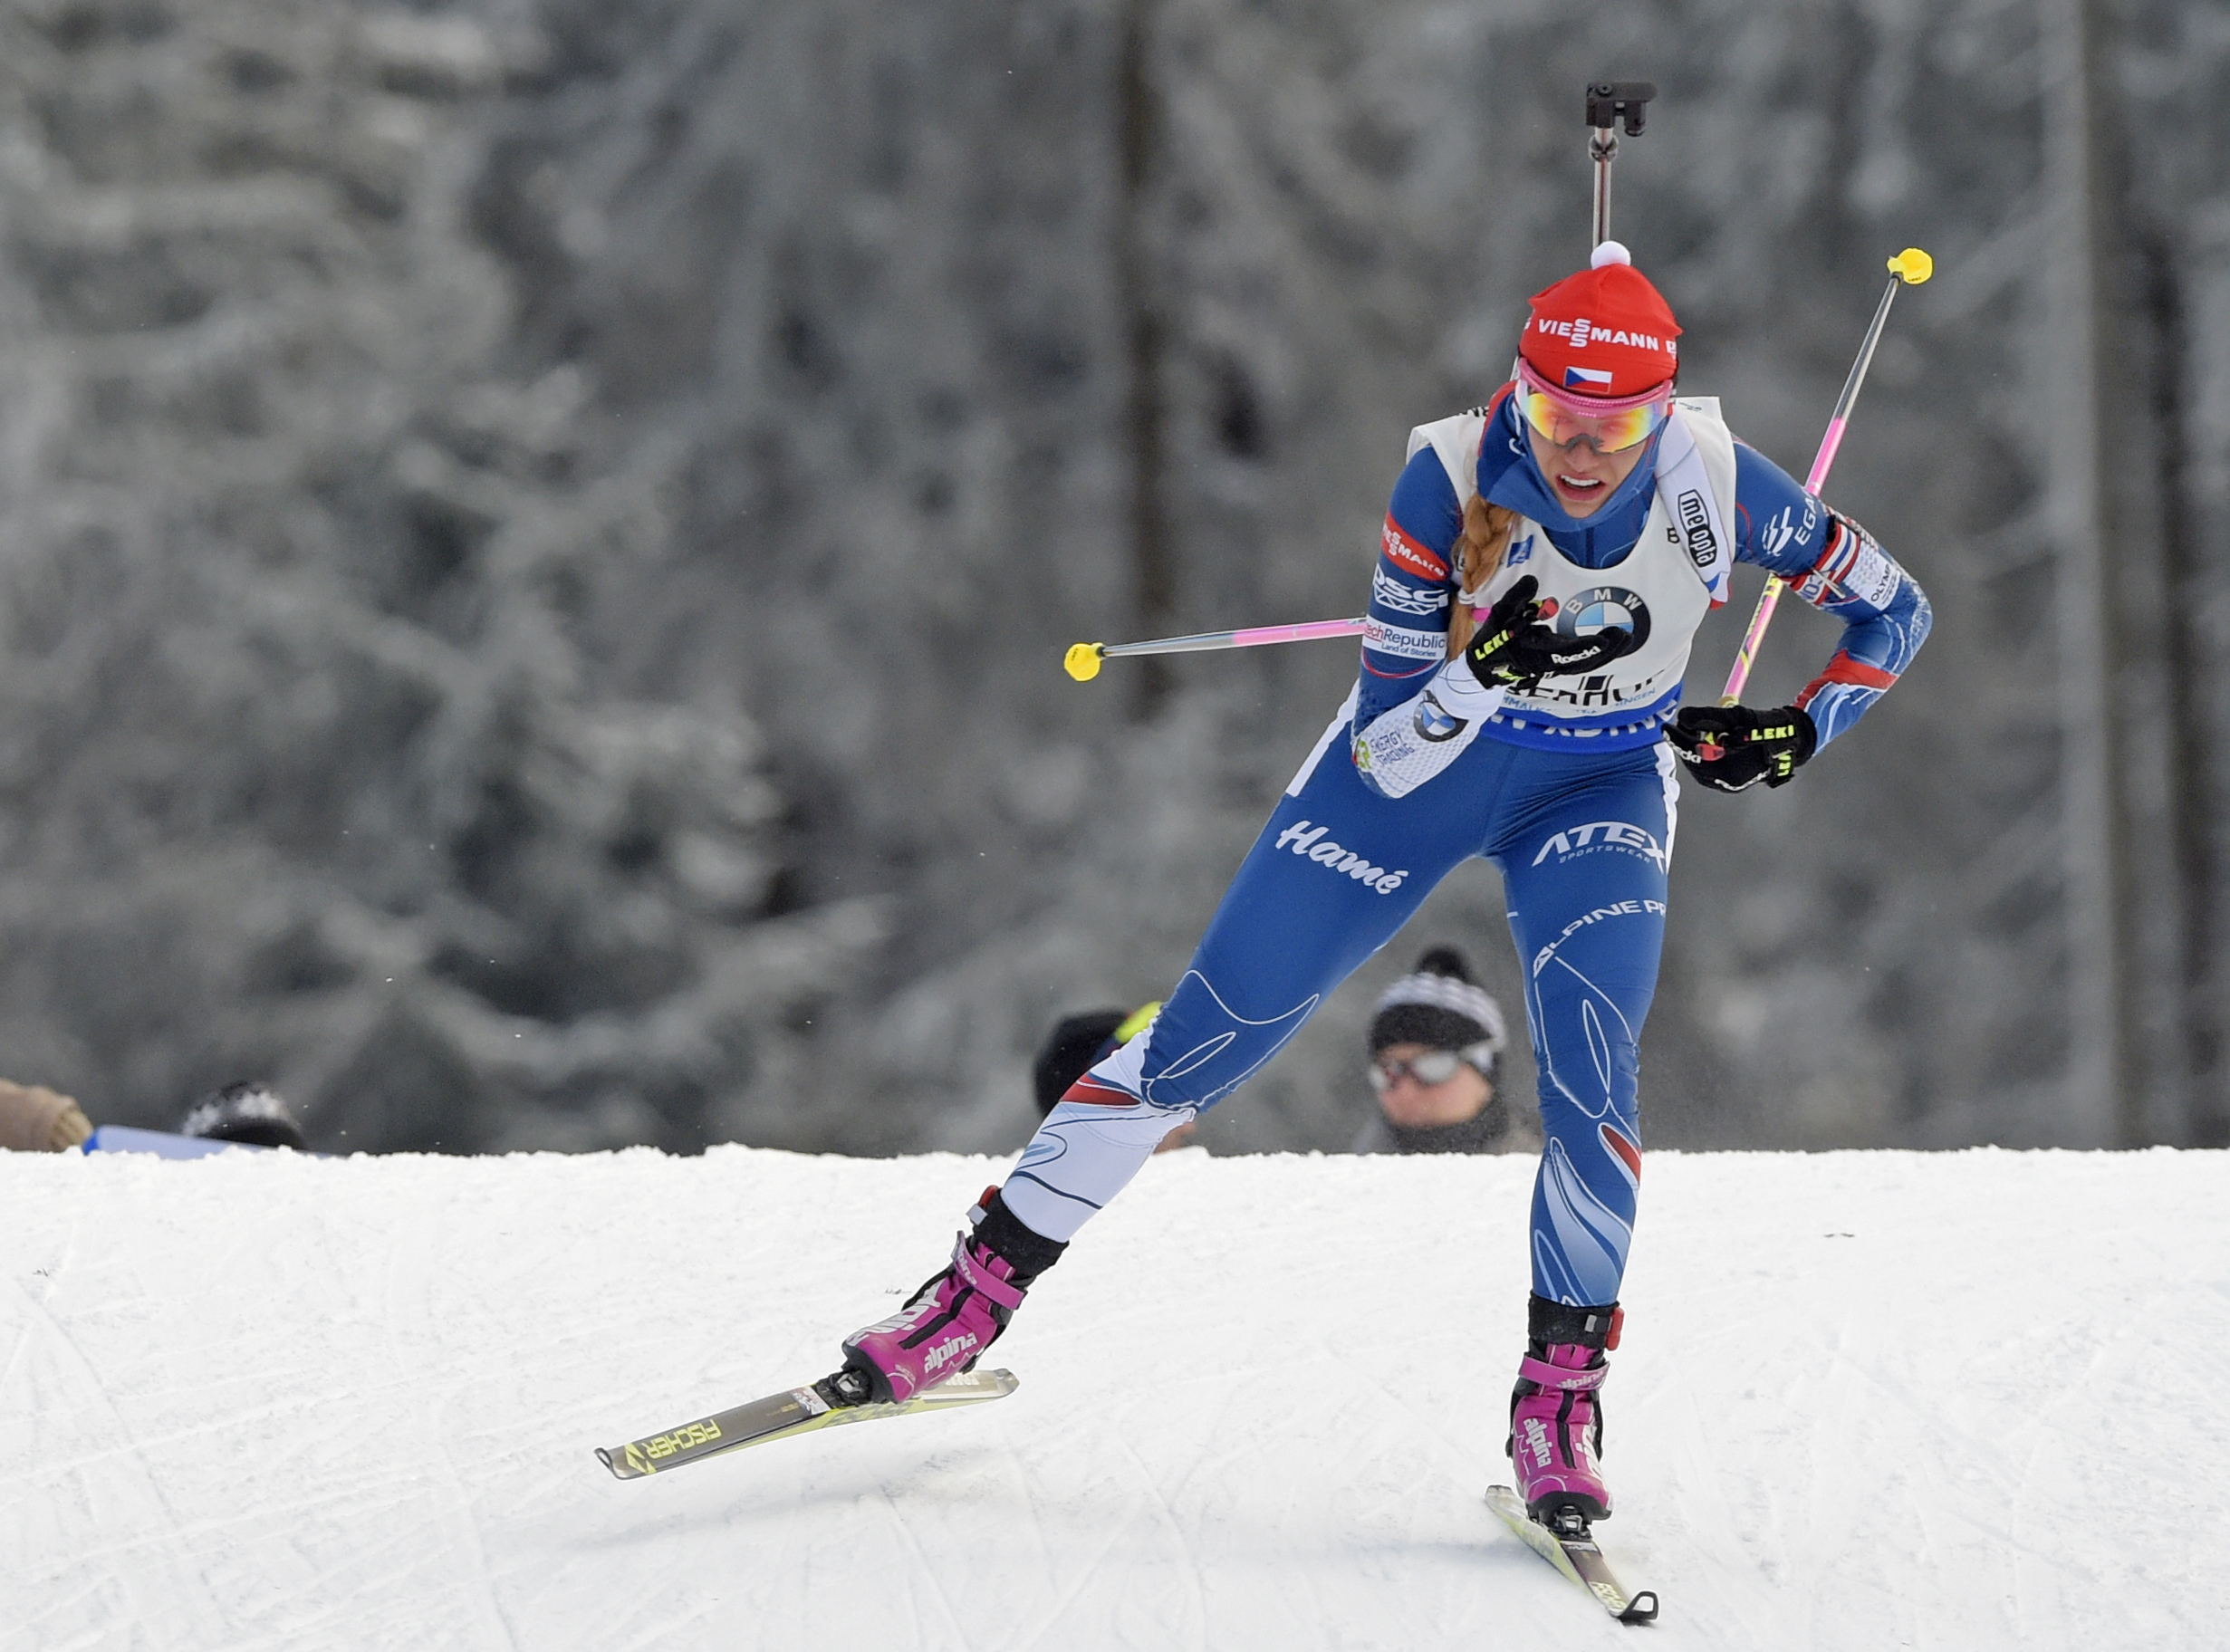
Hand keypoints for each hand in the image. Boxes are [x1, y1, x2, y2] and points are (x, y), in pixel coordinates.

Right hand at [1464, 576, 1636, 690]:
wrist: (1485, 667)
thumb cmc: (1493, 641)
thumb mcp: (1499, 614)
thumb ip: (1516, 597)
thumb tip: (1533, 581)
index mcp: (1534, 653)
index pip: (1564, 651)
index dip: (1585, 647)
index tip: (1604, 638)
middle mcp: (1548, 663)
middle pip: (1581, 662)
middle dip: (1604, 651)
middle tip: (1624, 635)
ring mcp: (1554, 665)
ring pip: (1584, 664)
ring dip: (1605, 653)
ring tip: (1624, 638)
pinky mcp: (1557, 663)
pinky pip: (1581, 662)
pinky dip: (1597, 654)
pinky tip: (1611, 642)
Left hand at [1665, 704, 1816, 791]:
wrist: (1791, 742)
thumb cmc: (1768, 728)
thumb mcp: (1738, 717)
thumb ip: (1709, 716)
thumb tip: (1682, 716)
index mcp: (1730, 770)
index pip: (1695, 755)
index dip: (1678, 740)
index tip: (1665, 727)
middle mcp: (1726, 781)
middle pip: (1693, 762)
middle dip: (1685, 743)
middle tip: (1679, 725)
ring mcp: (1727, 782)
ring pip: (1698, 765)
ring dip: (1695, 746)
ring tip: (1699, 729)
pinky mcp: (1728, 779)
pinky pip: (1707, 766)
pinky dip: (1704, 752)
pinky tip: (1709, 738)